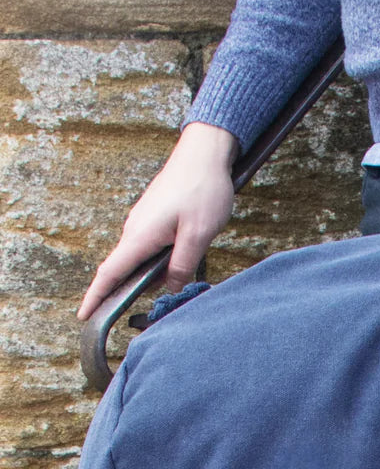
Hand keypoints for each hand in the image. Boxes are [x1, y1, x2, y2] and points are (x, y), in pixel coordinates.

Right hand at [77, 122, 238, 321]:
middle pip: (127, 270)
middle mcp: (136, 229)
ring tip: (178, 284)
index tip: (84, 315)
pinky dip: (162, 261)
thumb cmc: (203, 189)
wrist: (205, 154)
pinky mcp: (155, 217)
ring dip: (155, 275)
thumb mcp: (199, 234)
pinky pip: (153, 247)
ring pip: (143, 259)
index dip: (96, 296)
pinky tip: (183, 262)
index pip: (110, 272)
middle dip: (131, 292)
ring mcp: (144, 222)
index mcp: (140, 235)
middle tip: (149, 312)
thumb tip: (170, 290)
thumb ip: (182, 265)